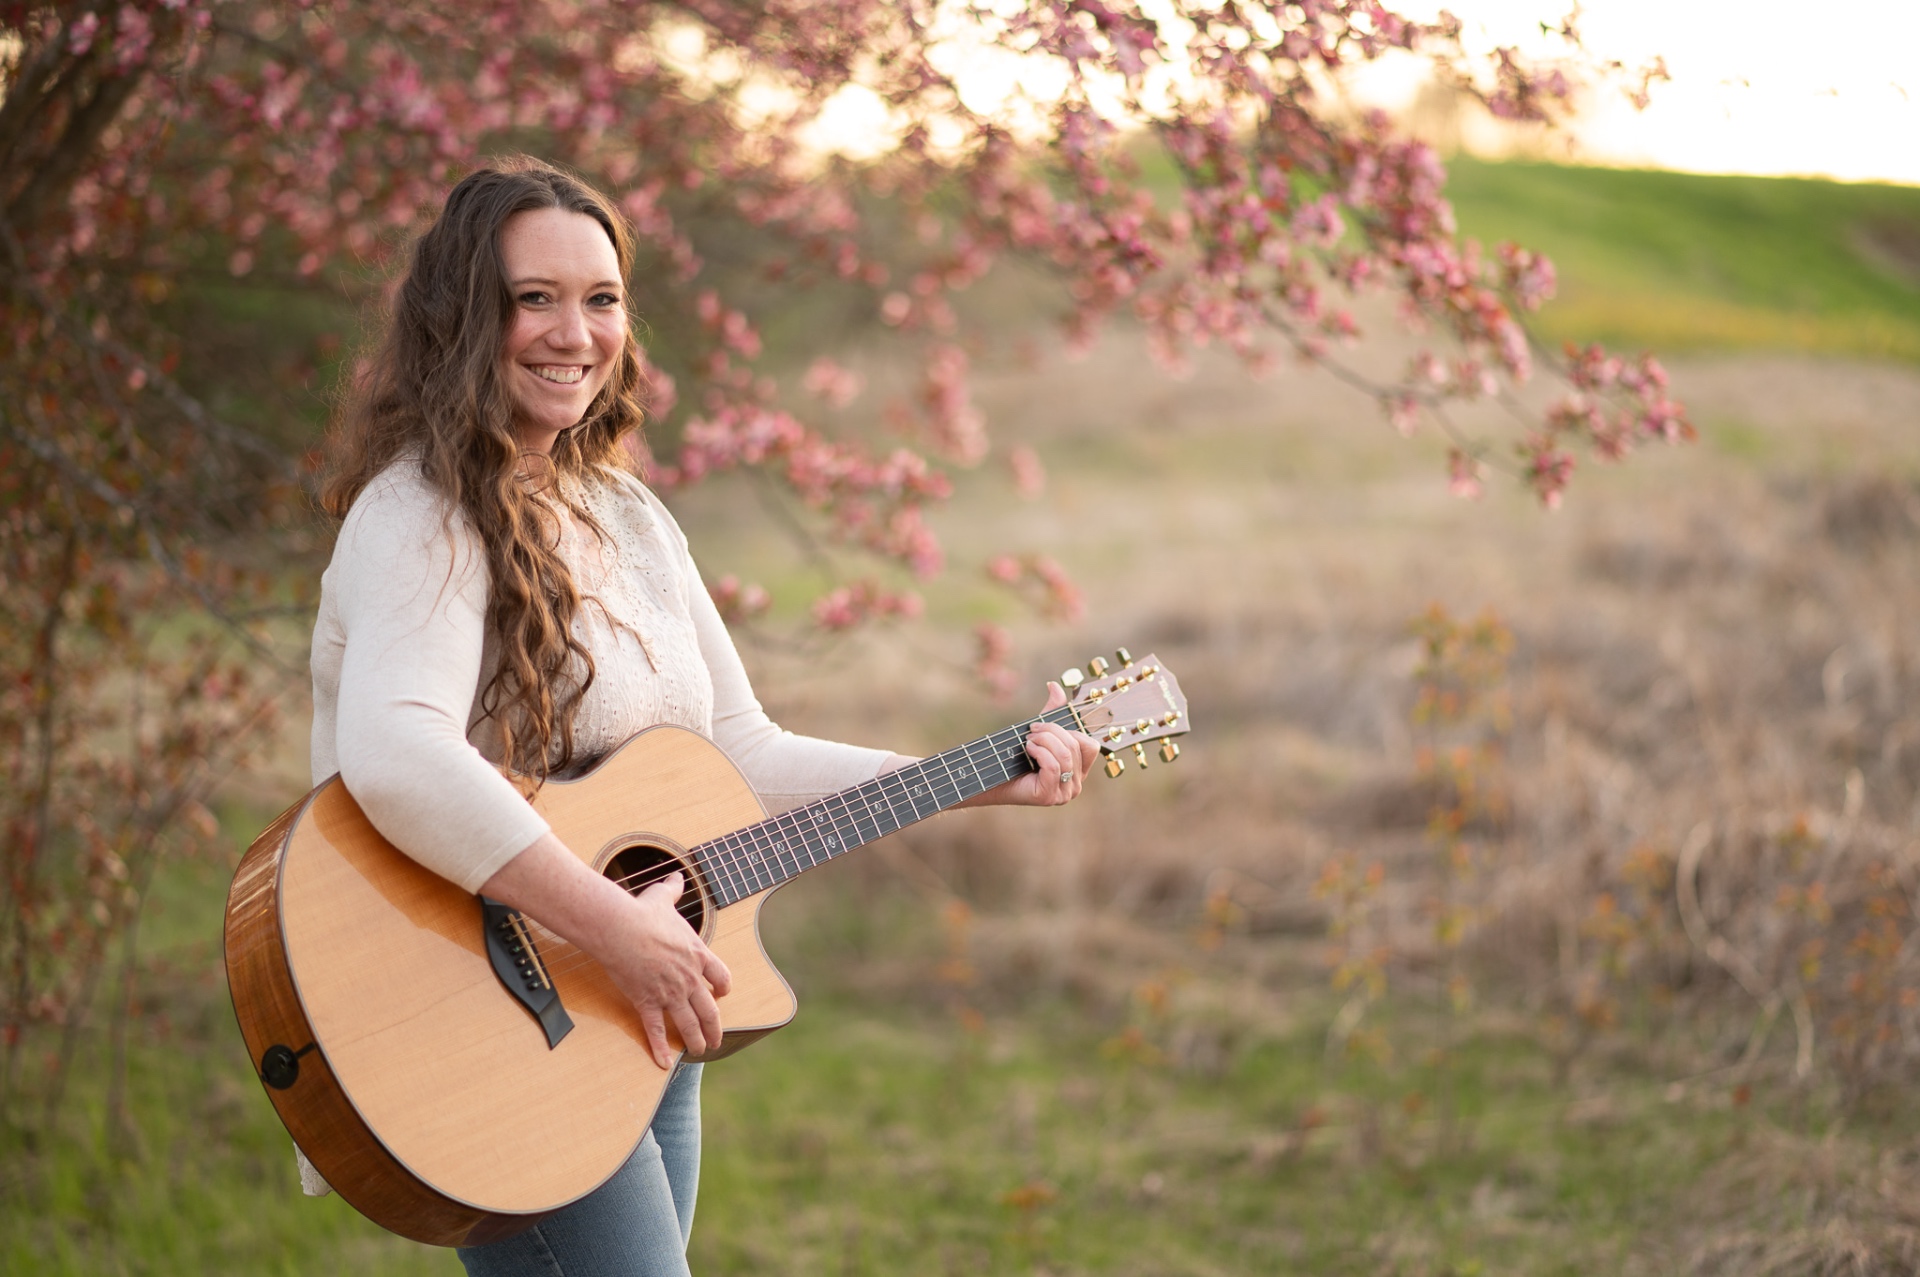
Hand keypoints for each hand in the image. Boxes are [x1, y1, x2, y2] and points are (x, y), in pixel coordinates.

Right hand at [600, 871, 732, 1068]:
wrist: (620, 928)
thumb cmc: (642, 912)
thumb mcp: (663, 897)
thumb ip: (674, 889)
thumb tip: (677, 875)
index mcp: (697, 954)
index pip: (721, 976)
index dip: (723, 988)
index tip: (723, 995)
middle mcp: (689, 978)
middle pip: (710, 1009)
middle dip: (715, 1027)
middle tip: (717, 1039)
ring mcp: (669, 993)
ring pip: (689, 1023)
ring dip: (697, 1040)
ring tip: (701, 1051)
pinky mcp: (647, 1002)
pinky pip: (656, 1030)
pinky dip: (661, 1049)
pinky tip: (664, 1064)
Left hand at [993, 681, 1101, 807]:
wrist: (990, 781)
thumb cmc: (1015, 759)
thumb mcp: (1039, 733)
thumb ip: (1051, 711)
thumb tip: (1054, 685)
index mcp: (1078, 770)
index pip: (1090, 745)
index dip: (1068, 731)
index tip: (1042, 726)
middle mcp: (1075, 785)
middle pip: (1075, 746)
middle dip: (1051, 732)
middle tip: (1030, 731)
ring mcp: (1064, 794)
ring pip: (1064, 755)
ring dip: (1043, 741)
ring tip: (1027, 740)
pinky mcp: (1049, 796)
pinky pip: (1053, 766)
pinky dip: (1039, 752)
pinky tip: (1028, 750)